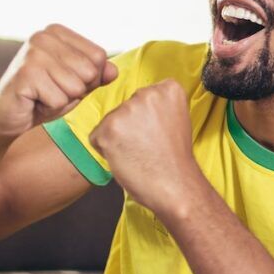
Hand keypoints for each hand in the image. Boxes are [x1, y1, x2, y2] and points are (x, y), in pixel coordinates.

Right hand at [0, 25, 116, 138]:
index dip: (90, 78)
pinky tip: (33, 101)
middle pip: (89, 71)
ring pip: (75, 86)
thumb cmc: (45, 97)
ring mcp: (32, 53)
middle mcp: (43, 36)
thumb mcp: (77, 83)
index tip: (65, 81)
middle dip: (77, 90)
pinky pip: (59, 99)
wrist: (7, 116)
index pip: (99, 56)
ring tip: (43, 96)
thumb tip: (113, 71)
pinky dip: (50, 108)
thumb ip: (97, 74)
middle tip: (52, 91)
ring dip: (63, 100)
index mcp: (57, 32)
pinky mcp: (25, 73)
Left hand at [88, 80, 201, 216]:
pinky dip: (105, 149)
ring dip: (117, 137)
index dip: (148, 116)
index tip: (159, 130)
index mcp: (168, 89)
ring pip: (110, 121)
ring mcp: (126, 110)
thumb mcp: (177, 120)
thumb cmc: (175, 158)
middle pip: (125, 106)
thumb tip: (133, 109)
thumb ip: (158, 108)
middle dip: (130, 124)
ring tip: (137, 152)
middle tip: (148, 144)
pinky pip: (97, 136)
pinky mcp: (109, 128)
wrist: (176, 184)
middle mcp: (146, 93)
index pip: (144, 96)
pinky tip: (126, 158)